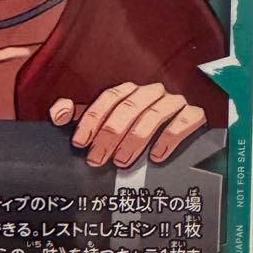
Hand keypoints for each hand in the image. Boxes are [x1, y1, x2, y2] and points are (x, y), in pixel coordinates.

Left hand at [49, 82, 206, 167]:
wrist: (181, 134)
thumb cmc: (137, 129)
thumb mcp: (106, 122)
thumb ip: (79, 115)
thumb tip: (57, 113)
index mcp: (130, 91)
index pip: (109, 98)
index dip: (93, 119)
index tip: (81, 142)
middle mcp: (151, 93)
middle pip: (129, 107)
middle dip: (110, 134)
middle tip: (98, 158)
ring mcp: (174, 102)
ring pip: (154, 114)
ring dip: (136, 138)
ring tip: (122, 161)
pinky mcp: (194, 114)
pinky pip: (184, 121)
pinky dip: (170, 137)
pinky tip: (157, 156)